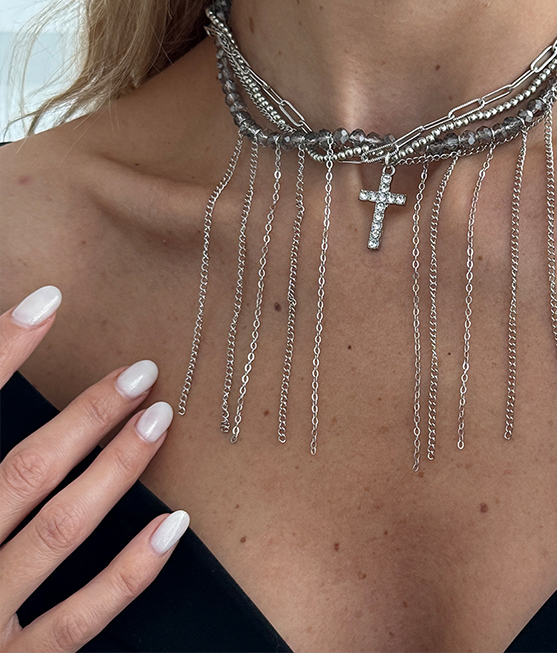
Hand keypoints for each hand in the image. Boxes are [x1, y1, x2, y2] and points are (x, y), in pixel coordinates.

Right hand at [0, 285, 189, 652]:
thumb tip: (10, 432)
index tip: (46, 302)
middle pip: (21, 472)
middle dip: (84, 416)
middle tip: (141, 372)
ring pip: (57, 531)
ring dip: (114, 471)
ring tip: (159, 419)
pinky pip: (76, 621)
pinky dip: (128, 573)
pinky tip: (173, 526)